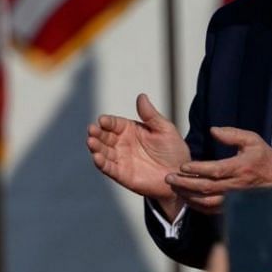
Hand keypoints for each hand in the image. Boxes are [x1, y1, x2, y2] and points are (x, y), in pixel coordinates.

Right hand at [88, 94, 189, 212]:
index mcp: (130, 130)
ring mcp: (120, 159)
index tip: (102, 120)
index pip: (114, 123)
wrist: (180, 175)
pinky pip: (108, 168)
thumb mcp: (165, 129)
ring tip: (91, 142)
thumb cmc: (174, 151)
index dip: (107, 121)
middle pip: (104, 136)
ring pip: (103, 151)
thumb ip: (151, 115)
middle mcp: (122, 144)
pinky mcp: (121, 174)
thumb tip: (141, 96)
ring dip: (95, 147)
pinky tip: (97, 157)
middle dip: (97, 133)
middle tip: (92, 129)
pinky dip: (101, 163)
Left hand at [166, 127, 271, 214]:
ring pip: (207, 201)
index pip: (215, 170)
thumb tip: (213, 130)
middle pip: (207, 188)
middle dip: (185, 184)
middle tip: (169, 178)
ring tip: (174, 188)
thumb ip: (232, 134)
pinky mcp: (232, 206)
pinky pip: (211, 209)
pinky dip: (196, 206)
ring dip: (188, 196)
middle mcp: (236, 185)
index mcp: (240, 167)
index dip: (198, 169)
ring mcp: (234, 198)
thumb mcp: (252, 140)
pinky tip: (185, 198)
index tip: (183, 166)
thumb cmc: (263, 157)